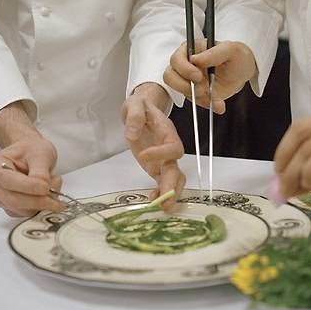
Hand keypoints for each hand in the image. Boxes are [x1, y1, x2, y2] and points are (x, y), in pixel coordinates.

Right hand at [0, 131, 62, 216]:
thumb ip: (40, 170)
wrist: (32, 153)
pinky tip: (49, 193)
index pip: (9, 181)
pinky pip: (26, 213)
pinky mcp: (11, 207)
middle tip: (57, 197)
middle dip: (38, 200)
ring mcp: (1, 197)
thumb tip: (43, 185)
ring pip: (21, 209)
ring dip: (42, 203)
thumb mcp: (40, 153)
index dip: (28, 187)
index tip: (46, 187)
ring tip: (55, 184)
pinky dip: (40, 207)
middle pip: (13, 200)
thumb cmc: (32, 149)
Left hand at [121, 83, 185, 209]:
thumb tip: (133, 132)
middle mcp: (168, 148)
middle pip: (177, 168)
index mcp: (167, 131)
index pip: (172, 146)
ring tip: (163, 207)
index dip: (161, 153)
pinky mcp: (155, 167)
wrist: (139, 110)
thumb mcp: (135, 102)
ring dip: (170, 193)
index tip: (142, 156)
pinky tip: (152, 200)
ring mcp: (163, 159)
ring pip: (174, 178)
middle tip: (165, 199)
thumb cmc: (140, 105)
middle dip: (173, 184)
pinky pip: (162, 182)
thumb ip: (135, 114)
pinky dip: (160, 193)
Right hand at [163, 39, 256, 113]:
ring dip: (196, 97)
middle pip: (170, 76)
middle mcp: (186, 64)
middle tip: (203, 90)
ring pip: (180, 91)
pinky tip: (219, 104)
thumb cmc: (236, 55)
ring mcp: (188, 80)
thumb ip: (214, 53)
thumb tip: (195, 59)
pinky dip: (206, 105)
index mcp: (191, 49)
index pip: (176, 59)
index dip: (184, 69)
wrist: (243, 71)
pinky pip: (194, 102)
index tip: (198, 76)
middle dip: (184, 85)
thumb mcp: (231, 50)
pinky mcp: (195, 93)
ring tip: (214, 98)